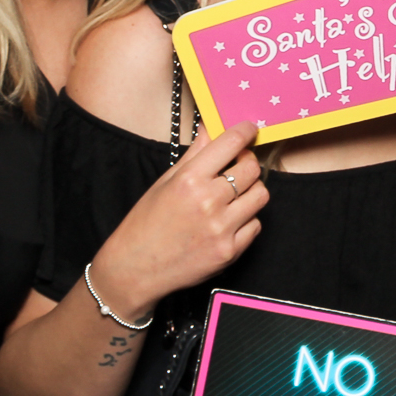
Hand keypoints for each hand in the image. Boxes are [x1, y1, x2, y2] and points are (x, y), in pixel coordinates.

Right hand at [91, 122, 268, 320]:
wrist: (135, 269)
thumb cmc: (146, 223)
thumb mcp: (165, 181)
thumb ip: (194, 153)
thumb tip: (211, 126)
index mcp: (189, 180)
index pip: (231, 143)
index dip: (245, 132)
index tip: (249, 130)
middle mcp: (208, 202)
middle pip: (252, 168)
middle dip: (247, 162)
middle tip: (237, 165)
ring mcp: (221, 229)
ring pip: (260, 195)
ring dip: (251, 190)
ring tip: (234, 195)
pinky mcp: (230, 251)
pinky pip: (255, 225)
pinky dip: (246, 219)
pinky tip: (228, 220)